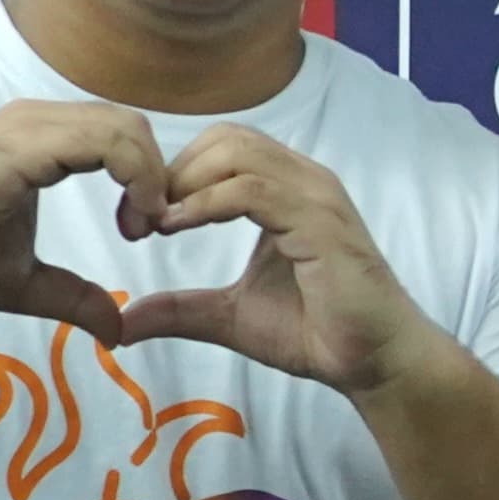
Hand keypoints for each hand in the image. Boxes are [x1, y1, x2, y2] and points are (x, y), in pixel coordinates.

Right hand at [0, 100, 168, 344]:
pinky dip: (137, 176)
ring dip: (151, 177)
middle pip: (129, 125)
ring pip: (124, 126)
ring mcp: (29, 128)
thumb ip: (74, 298)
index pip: (118, 135)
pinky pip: (106, 141)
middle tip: (149, 229)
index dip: (148, 178)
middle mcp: (38, 123)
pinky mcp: (23, 145)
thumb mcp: (26, 283)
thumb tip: (118, 330)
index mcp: (41, 143)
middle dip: (157, 175)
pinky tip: (134, 218)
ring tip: (141, 227)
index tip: (144, 230)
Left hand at [117, 127, 438, 394]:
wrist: (375, 361)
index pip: (222, 148)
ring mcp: (315, 197)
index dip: (173, 174)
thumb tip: (123, 321)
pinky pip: (252, 190)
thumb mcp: (230, 317)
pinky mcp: (320, 222)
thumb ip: (181, 310)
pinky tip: (178, 227)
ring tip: (156, 224)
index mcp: (287, 191)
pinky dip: (205, 203)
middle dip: (172, 172)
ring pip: (236, 153)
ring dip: (184, 183)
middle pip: (224, 138)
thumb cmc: (318, 332)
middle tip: (140, 220)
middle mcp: (304, 181)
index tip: (140, 221)